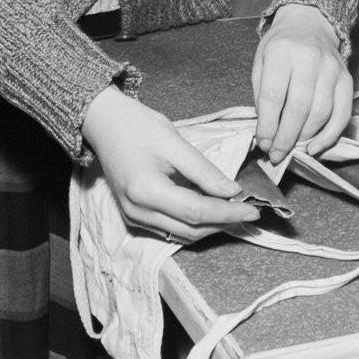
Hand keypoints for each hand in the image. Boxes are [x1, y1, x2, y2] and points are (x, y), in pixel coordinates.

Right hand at [83, 86, 259, 242]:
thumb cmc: (138, 126)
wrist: (104, 124)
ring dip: (210, 228)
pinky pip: (170, 230)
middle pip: (190, 229)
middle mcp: (137, 211)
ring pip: (181, 235)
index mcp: (146, 190)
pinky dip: (193, 224)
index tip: (254, 209)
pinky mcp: (134, 216)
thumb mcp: (176, 143)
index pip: (197, 211)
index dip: (228, 213)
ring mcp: (133, 217)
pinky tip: (211, 211)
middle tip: (249, 212)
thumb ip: (204, 171)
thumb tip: (232, 191)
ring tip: (235, 213)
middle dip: (223, 224)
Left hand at [252, 3, 351, 162]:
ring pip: (322, 113)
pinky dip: (330, 135)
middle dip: (286, 137)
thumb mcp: (261, 61)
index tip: (262, 143)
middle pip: (299, 108)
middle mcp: (310, 59)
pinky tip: (316, 147)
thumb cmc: (281, 46)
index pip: (274, 96)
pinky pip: (343, 113)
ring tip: (292, 150)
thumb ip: (262, 93)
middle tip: (276, 155)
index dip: (268, 125)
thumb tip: (267, 131)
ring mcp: (332, 70)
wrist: (310, 23)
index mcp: (281, 53)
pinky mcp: (347, 79)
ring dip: (305, 138)